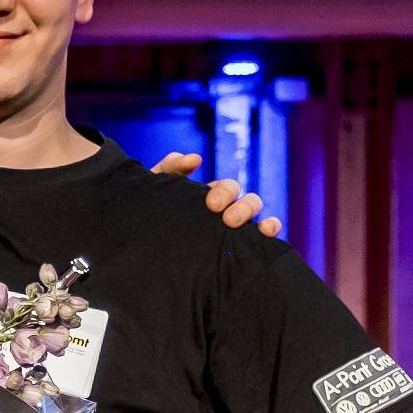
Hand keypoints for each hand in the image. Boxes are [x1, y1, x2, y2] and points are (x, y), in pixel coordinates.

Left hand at [150, 151, 281, 239]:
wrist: (141, 253)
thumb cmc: (146, 217)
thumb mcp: (153, 191)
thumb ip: (170, 168)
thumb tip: (196, 159)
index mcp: (208, 198)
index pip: (227, 189)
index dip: (225, 192)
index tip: (212, 204)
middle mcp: (225, 213)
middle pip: (246, 201)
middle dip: (240, 206)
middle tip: (225, 218)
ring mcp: (232, 231)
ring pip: (255, 216)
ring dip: (252, 215)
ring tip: (236, 225)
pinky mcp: (236, 249)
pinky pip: (262, 237)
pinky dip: (270, 229)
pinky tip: (267, 233)